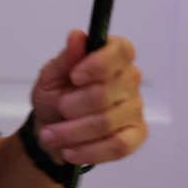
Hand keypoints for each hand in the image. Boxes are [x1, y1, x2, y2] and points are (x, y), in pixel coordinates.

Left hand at [30, 30, 146, 165]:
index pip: (120, 51)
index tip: (75, 76)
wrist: (52, 129)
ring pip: (106, 123)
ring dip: (72, 132)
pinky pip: (118, 146)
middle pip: (105, 93)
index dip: (98, 64)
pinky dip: (89, 151)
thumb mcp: (51, 75)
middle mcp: (130, 79)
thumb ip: (66, 57)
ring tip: (51, 135)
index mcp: (113, 57)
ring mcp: (135, 108)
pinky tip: (69, 152)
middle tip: (58, 109)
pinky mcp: (136, 135)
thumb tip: (77, 36)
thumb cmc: (55, 96)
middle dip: (72, 106)